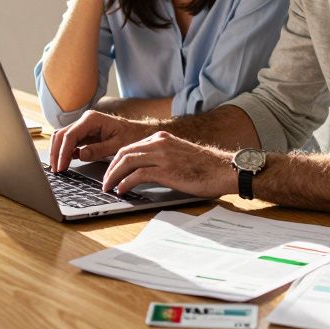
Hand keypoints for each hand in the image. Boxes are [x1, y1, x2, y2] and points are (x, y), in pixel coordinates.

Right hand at [50, 110, 150, 171]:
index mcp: (92, 119)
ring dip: (57, 152)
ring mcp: (83, 126)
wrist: (139, 132)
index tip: (61, 166)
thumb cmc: (131, 136)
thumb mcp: (118, 145)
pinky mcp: (84, 134)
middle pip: (61, 135)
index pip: (70, 135)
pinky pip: (69, 142)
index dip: (63, 152)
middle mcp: (85, 120)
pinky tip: (65, 163)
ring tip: (58, 168)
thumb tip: (80, 155)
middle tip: (56, 170)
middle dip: (56, 153)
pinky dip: (64, 152)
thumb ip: (99, 150)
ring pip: (62, 137)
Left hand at [101, 131, 235, 197]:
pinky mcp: (166, 170)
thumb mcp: (179, 154)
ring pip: (127, 161)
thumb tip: (144, 171)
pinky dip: (126, 183)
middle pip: (123, 153)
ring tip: (108, 187)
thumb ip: (162, 157)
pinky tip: (122, 190)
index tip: (110, 172)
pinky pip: (138, 175)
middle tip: (105, 182)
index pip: (130, 147)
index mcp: (161, 138)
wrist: (224, 169)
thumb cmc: (205, 167)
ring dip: (113, 176)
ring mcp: (162, 155)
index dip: (116, 161)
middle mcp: (159, 143)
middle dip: (110, 169)